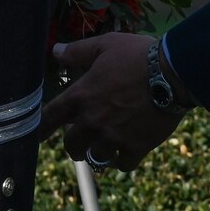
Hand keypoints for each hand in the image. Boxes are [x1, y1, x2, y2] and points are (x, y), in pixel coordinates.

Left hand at [42, 33, 182, 170]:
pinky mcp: (135, 148)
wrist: (173, 74)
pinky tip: (127, 152)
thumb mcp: (106, 45)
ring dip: (99, 152)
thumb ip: (78, 51)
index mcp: (81, 96)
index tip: (36, 136)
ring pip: (96, 157)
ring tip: (106, 145)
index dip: (40, 129)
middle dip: (74, 145)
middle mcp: (92, 121)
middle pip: (71, 146)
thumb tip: (55, 51)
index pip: (50, 118)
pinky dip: (122, 160)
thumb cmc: (137, 55)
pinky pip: (122, 165)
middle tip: (80, 142)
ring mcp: (113, 138)